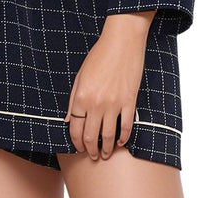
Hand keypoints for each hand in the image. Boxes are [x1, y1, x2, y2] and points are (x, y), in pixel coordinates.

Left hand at [63, 14, 152, 160]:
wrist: (122, 41)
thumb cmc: (99, 55)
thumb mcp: (80, 75)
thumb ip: (74, 99)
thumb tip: (68, 120)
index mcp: (81, 96)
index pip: (76, 129)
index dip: (76, 142)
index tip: (78, 148)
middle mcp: (96, 103)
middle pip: (91, 137)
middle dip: (90, 150)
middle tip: (92, 156)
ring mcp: (114, 104)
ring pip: (108, 136)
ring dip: (106, 149)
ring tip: (105, 154)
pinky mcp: (129, 102)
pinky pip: (126, 127)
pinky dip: (123, 138)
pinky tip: (120, 142)